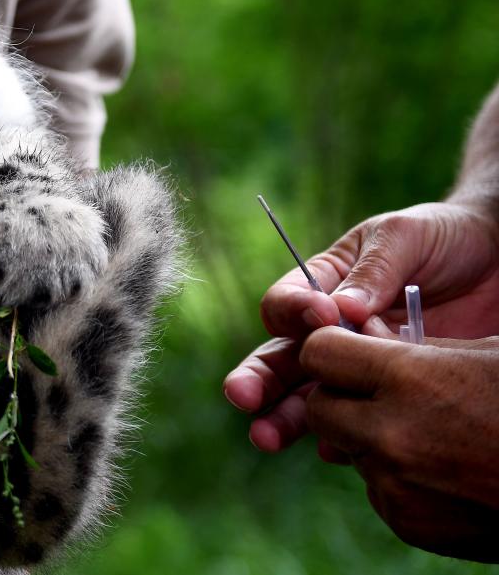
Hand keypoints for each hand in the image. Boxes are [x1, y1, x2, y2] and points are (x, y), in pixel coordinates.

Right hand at [224, 201, 498, 450]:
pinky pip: (356, 423)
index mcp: (323, 285)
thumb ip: (373, 270)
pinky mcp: (387, 397)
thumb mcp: (404, 237)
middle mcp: (329, 332)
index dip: (294, 310)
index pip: (286, 302)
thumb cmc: (443, 238)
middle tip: (243, 395)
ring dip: (284, 418)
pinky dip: (343, 440)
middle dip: (258, 378)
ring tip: (266, 436)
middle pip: (280, 357)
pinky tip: (339, 450)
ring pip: (308, 397)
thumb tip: (340, 308)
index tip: (322, 314)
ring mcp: (357, 369)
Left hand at [300, 329, 498, 561]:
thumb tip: (366, 335)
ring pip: (347, 449)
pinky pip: (375, 487)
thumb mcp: (484, 352)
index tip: (348, 348)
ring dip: (368, 436)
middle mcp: (390, 435)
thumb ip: (416, 345)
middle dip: (339, 395)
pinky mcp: (406, 521)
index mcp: (409, 379)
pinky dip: (394, 475)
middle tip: (375, 391)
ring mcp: (395, 485)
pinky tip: (441, 466)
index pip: (318, 352)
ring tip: (425, 430)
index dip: (330, 346)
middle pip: (319, 406)